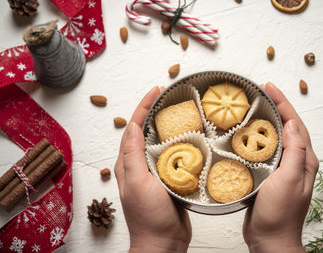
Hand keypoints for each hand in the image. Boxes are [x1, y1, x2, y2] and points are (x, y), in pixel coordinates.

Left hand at [114, 86, 191, 252]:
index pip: (133, 128)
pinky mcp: (169, 179)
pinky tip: (189, 138)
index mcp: (128, 164)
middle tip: (168, 97)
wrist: (164, 242)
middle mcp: (139, 166)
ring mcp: (154, 173)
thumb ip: (133, 155)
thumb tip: (131, 125)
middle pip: (145, 131)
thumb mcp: (137, 183)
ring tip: (179, 111)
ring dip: (167, 125)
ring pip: (160, 142)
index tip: (156, 91)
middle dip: (154, 111)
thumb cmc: (149, 216)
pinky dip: (179, 143)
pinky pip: (173, 156)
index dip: (143, 107)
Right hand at [242, 83, 318, 252]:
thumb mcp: (290, 179)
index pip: (295, 124)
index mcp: (304, 160)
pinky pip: (263, 150)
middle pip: (286, 127)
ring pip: (274, 137)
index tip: (269, 87)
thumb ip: (295, 152)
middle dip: (275, 107)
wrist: (269, 239)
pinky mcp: (268, 175)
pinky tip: (244, 134)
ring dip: (265, 120)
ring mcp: (281, 168)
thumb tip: (291, 124)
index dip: (283, 103)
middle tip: (260, 92)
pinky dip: (255, 138)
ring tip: (252, 107)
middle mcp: (295, 162)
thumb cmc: (280, 213)